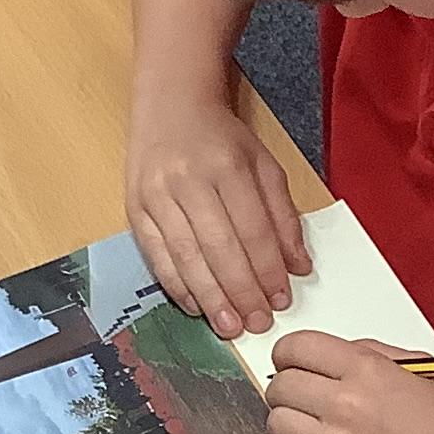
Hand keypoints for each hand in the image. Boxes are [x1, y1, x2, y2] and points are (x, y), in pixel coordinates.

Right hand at [127, 85, 308, 338]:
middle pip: (219, 248)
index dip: (268, 270)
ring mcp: (156, 195)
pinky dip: (176, 286)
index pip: (252, 230)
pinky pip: (156, 256)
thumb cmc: (222, 139)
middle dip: (241, 292)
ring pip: (185, 257)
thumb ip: (283, 215)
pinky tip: (195, 306)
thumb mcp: (264, 165)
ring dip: (210, 298)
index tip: (281, 300)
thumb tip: (299, 267)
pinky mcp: (134, 209)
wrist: (170, 106)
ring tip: (229, 327)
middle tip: (257, 323)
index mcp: (226, 165)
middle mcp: (188, 180)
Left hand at [263, 334, 433, 433]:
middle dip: (288, 387)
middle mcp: (345, 406)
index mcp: (366, 370)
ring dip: (288, 421)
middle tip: (304, 397)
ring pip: (275, 423)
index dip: (289, 354)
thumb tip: (328, 355)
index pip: (295, 347)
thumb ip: (370, 354)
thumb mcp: (419, 369)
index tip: (292, 362)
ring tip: (310, 427)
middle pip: (280, 386)